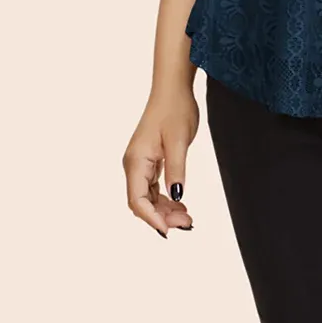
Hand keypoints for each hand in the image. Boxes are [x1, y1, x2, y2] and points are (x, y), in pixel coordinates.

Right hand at [123, 84, 199, 237]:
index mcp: (136, 161)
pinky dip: (166, 200)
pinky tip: (181, 206)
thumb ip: (177, 170)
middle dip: (162, 217)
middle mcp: (133, 165)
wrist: (172, 91)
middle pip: (141, 203)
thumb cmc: (175, 111)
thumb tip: (177, 196)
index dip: (152, 218)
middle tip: (188, 223)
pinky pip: (153, 189)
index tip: (169, 231)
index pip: (137, 200)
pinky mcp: (149, 162)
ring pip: (148, 198)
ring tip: (188, 218)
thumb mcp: (179, 142)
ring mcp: (140, 164)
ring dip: (165, 211)